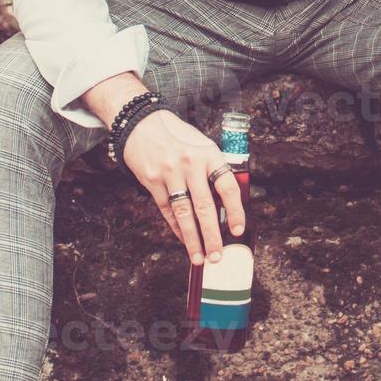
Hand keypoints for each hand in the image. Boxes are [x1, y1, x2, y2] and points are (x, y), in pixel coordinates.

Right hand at [120, 108, 245, 265]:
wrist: (143, 123)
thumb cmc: (177, 136)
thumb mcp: (202, 145)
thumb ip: (212, 170)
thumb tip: (225, 204)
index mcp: (209, 154)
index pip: (228, 187)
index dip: (234, 211)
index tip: (237, 230)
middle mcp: (190, 164)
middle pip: (205, 207)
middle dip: (212, 236)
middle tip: (217, 256)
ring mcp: (170, 173)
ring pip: (184, 213)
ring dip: (192, 239)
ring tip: (199, 257)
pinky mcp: (152, 181)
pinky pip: (167, 210)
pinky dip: (176, 227)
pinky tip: (183, 239)